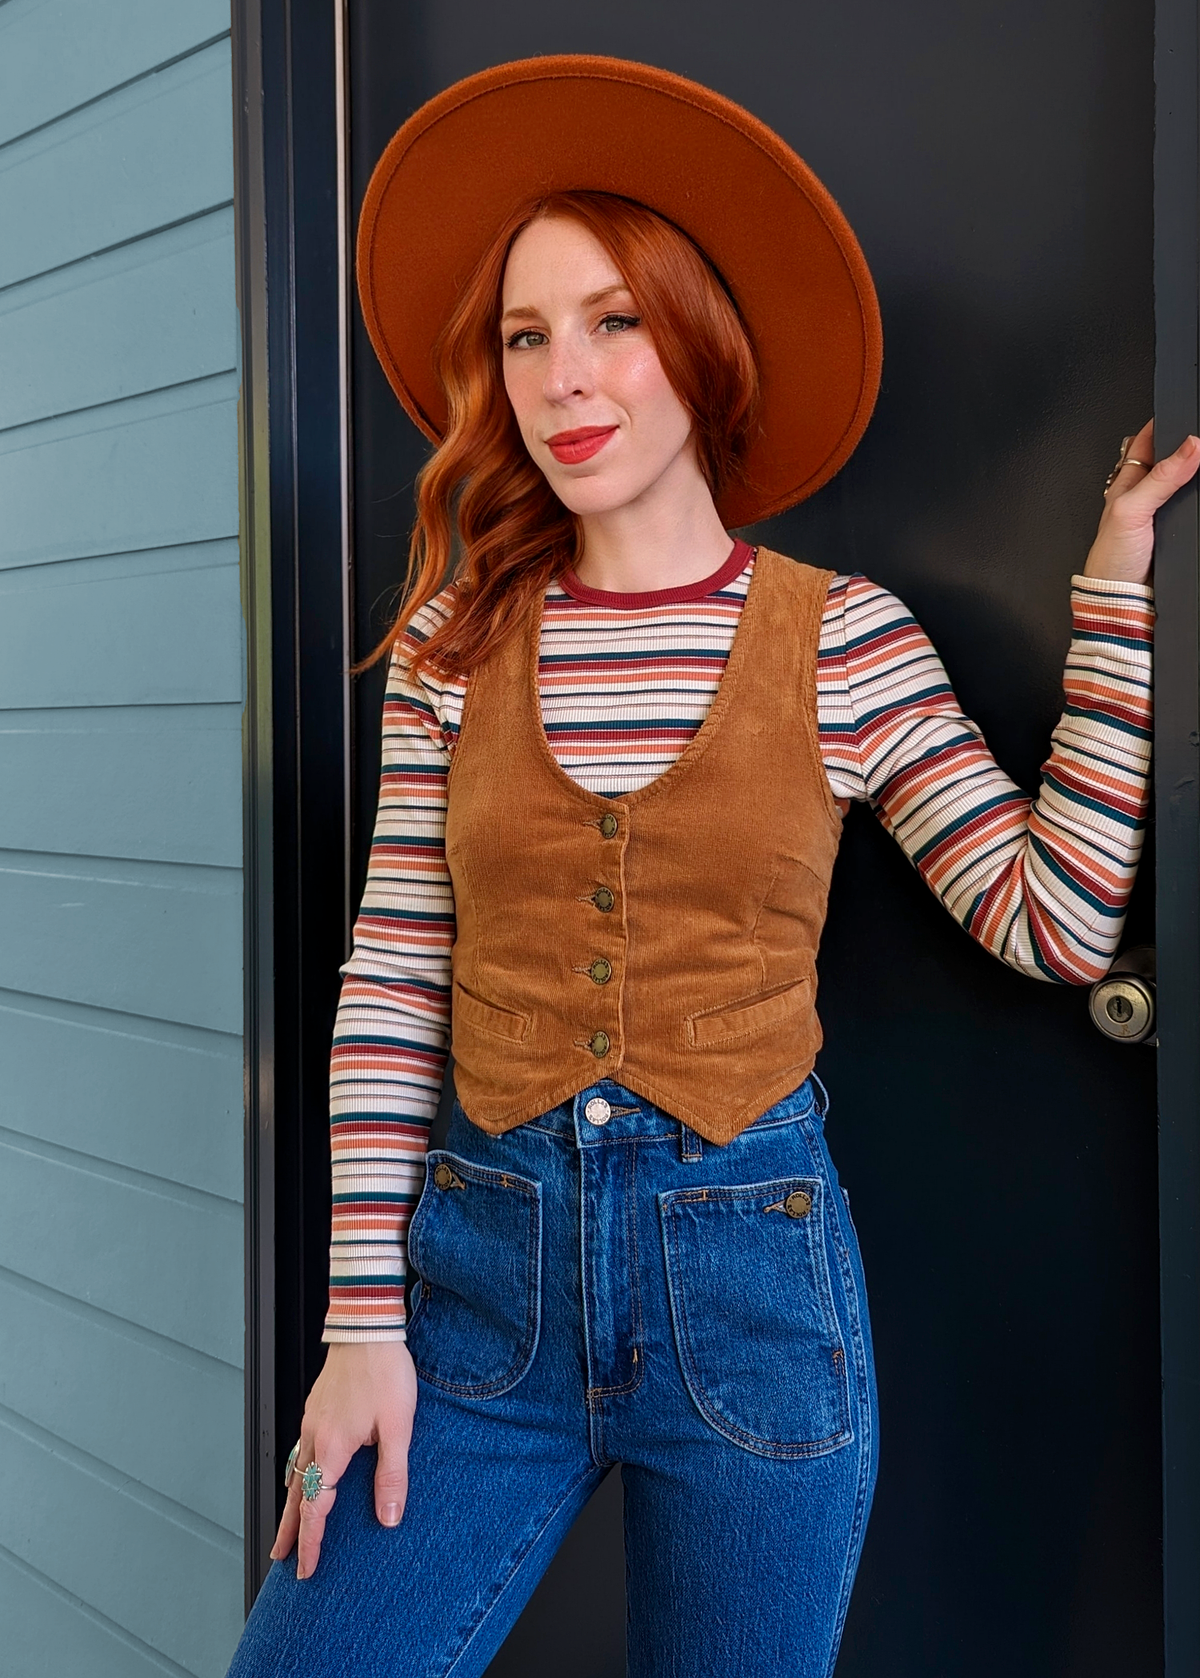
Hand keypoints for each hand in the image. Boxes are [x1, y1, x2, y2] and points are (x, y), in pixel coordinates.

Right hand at [271, 1340, 417, 1579]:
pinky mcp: (316, 1407)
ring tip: (288, 1524)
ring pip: (295, 1471)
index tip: (307, 1567)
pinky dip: (297, 1471)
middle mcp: (315, 1436)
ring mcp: (312, 1420)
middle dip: (289, 1530)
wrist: (366, 1326)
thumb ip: (392, 1474)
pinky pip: (300, 1449)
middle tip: (280, 1557)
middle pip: (295, 1495)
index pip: (315, 1507)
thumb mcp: (397, 1426)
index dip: (311, 1541)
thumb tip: (389, 1516)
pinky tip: (304, 1472)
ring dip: (291, 1501)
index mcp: (332, 1447)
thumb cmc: (384, 1371)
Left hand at [1083, 420, 1199, 584]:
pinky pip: (1197, 510)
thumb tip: (1190, 447)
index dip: (1167, 425)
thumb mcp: (1132, 510)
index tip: (1189, 416)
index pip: (1149, 440)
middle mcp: (1147, 493)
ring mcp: (1164, 512)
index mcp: (1128, 481)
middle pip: (1176, 460)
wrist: (1123, 599)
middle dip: (1191, 450)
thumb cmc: (1112, 558)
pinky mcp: (1179, 530)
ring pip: (1190, 484)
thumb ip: (1160, 478)